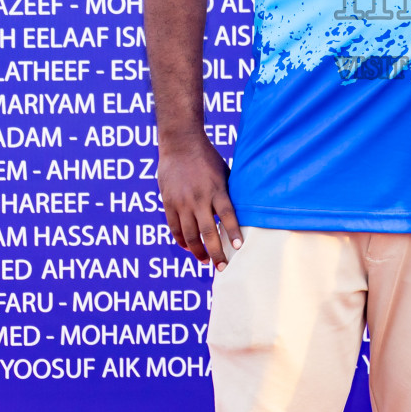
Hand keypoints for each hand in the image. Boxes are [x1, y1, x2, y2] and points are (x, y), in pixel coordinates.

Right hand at [157, 133, 240, 270]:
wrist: (180, 144)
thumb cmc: (207, 159)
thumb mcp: (224, 173)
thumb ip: (228, 194)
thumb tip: (241, 214)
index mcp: (216, 189)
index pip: (227, 215)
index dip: (233, 232)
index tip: (239, 248)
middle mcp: (198, 198)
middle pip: (208, 231)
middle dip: (216, 252)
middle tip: (223, 267)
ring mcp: (181, 202)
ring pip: (189, 234)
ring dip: (198, 251)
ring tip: (205, 261)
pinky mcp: (169, 202)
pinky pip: (175, 227)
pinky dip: (182, 240)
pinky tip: (189, 248)